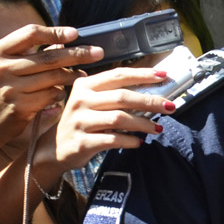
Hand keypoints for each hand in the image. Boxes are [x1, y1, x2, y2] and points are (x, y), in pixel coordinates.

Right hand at [0, 24, 102, 146]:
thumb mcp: (1, 67)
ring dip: (73, 75)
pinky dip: (60, 93)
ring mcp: (10, 89)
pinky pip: (51, 95)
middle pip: (48, 57)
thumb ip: (25, 53)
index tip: (75, 34)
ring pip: (53, 77)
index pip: (30, 34)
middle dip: (77, 54)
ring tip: (84, 73)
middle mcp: (0, 69)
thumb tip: (62, 40)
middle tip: (97, 52)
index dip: (55, 32)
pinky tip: (64, 92)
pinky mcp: (21, 108)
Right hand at [41, 62, 179, 179]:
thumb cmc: (81, 123)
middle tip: (169, 106)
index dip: (142, 75)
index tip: (163, 76)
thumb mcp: (91, 103)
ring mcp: (80, 121)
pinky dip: (130, 140)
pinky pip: (112, 139)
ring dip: (143, 124)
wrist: (54, 149)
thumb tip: (151, 94)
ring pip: (119, 118)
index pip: (118, 75)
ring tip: (158, 129)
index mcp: (85, 85)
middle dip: (150, 101)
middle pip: (122, 97)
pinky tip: (139, 142)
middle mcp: (81, 100)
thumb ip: (113, 95)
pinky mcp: (82, 142)